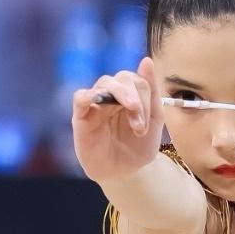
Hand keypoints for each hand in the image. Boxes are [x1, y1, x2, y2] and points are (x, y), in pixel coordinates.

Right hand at [71, 55, 163, 183]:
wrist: (124, 173)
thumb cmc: (137, 148)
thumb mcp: (154, 122)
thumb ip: (152, 93)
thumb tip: (147, 60)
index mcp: (131, 95)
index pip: (138, 81)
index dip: (144, 99)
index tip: (145, 127)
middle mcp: (113, 96)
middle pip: (122, 79)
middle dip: (135, 99)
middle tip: (139, 125)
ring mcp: (97, 104)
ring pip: (105, 84)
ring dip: (121, 97)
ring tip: (133, 123)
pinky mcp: (81, 117)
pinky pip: (80, 98)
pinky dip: (87, 95)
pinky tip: (96, 100)